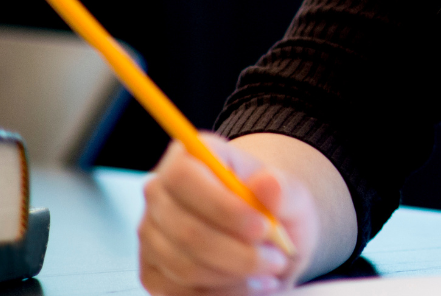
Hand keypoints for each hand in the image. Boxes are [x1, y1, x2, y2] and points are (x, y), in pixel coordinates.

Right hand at [139, 134, 318, 295]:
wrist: (266, 235)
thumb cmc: (273, 207)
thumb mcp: (291, 194)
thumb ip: (282, 189)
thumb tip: (268, 183)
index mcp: (189, 158)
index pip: (183, 178)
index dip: (222, 207)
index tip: (263, 227)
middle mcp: (159, 194)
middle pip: (185, 231)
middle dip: (238, 254)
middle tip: (277, 259)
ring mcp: (150, 235)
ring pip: (184, 266)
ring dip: (234, 275)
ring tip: (270, 270)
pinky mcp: (152, 272)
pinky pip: (179, 293)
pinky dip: (222, 294)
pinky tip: (251, 285)